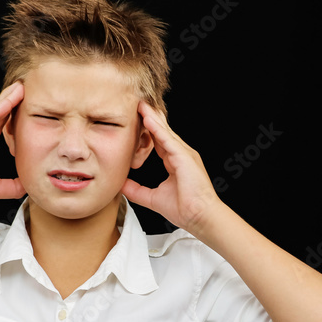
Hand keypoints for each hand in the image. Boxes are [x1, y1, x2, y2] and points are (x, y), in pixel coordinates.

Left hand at [122, 100, 224, 235]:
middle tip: (136, 104)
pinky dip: (157, 129)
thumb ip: (136, 190)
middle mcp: (180, 155)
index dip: (147, 131)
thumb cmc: (184, 209)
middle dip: (150, 118)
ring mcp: (184, 154)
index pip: (158, 142)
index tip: (135, 120)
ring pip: (165, 132)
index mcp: (175, 162)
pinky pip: (168, 140)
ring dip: (152, 118)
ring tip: (139, 105)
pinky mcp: (184, 158)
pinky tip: (147, 119)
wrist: (201, 218)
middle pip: (162, 132)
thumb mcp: (153, 198)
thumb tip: (120, 185)